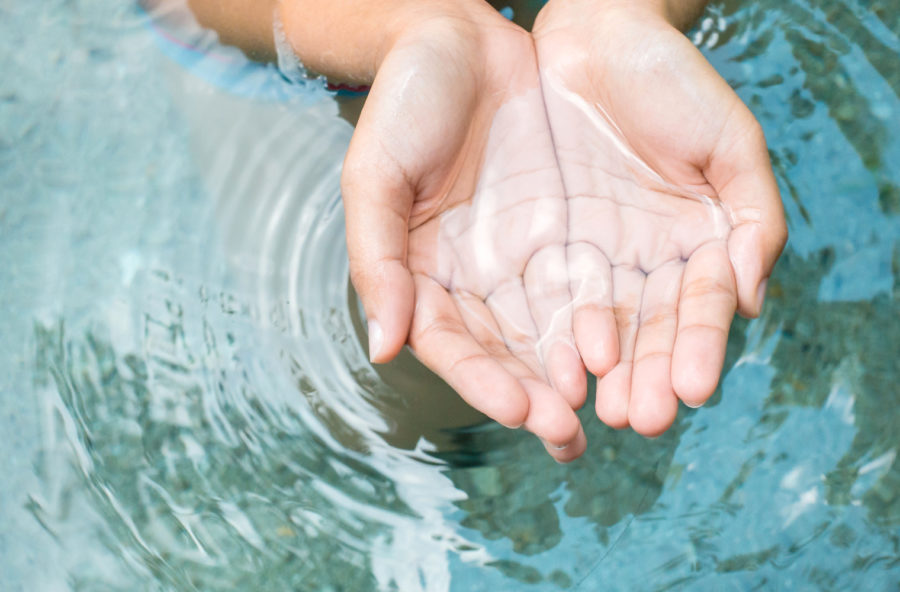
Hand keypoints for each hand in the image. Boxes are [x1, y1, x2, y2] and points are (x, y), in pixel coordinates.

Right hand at [342, 5, 587, 460]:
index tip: (523, 410)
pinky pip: (601, 280)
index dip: (485, 380)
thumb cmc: (406, 101)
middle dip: (543, 397)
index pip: (455, 345)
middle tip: (572, 437)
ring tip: (616, 413)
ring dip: (589, 374)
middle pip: (512, 352)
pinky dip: (620, 317)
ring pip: (561, 328)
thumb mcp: (376, 175)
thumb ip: (376, 260)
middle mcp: (480, 278)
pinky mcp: (575, 229)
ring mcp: (529, 256)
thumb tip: (381, 347)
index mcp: (427, 276)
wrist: (462, 37)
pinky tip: (638, 350)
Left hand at [533, 0, 786, 434]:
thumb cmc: (670, 80)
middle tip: (639, 418)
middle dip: (645, 377)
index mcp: (696, 244)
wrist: (593, 34)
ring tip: (595, 412)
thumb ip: (751, 218)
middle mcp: (644, 262)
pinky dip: (552, 334)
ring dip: (598, 373)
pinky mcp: (544, 245)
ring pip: (597, 326)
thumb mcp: (729, 141)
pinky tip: (555, 369)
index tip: (692, 388)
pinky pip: (546, 296)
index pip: (699, 310)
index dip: (698, 348)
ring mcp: (593, 256)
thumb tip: (752, 301)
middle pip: (648, 332)